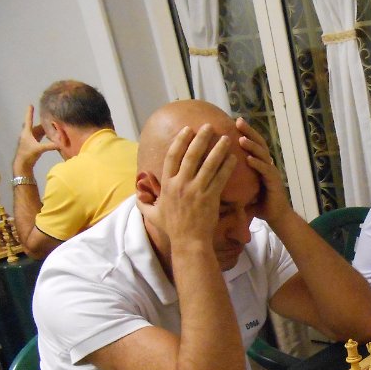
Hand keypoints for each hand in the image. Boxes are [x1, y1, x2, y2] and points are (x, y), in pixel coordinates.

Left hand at [14, 105, 55, 172]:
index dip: (29, 112)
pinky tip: (50, 136)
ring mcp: (30, 139)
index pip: (28, 120)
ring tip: (52, 126)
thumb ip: (50, 146)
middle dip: (42, 122)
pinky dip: (44, 135)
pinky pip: (39, 136)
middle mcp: (28, 134)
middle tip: (49, 118)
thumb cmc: (28, 154)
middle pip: (35, 125)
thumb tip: (62, 144)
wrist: (22, 163)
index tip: (30, 105)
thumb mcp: (40, 149)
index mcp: (27, 132)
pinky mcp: (32, 144)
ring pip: (37, 131)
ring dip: (44, 129)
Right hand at [144, 124, 235, 248]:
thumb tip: (137, 196)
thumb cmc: (172, 229)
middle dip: (201, 138)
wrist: (189, 242)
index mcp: (167, 184)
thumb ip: (144, 203)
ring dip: (218, 149)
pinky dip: (227, 166)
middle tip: (208, 127)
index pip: (172, 156)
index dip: (180, 141)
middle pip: (192, 155)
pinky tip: (234, 158)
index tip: (187, 130)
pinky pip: (220, 178)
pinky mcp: (210, 197)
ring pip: (209, 164)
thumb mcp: (152, 215)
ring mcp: (196, 190)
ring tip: (226, 138)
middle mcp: (181, 184)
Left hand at [236, 116, 292, 224]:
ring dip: (253, 146)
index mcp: (259, 164)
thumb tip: (208, 175)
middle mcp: (266, 165)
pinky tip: (250, 159)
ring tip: (242, 139)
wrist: (276, 216)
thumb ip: (230, 180)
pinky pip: (266, 171)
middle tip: (238, 121)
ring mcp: (272, 173)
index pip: (251, 143)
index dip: (244, 132)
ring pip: (263, 154)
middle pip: (258, 143)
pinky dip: (258, 164)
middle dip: (249, 131)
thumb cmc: (257, 203)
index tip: (231, 121)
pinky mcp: (275, 183)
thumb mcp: (241, 189)